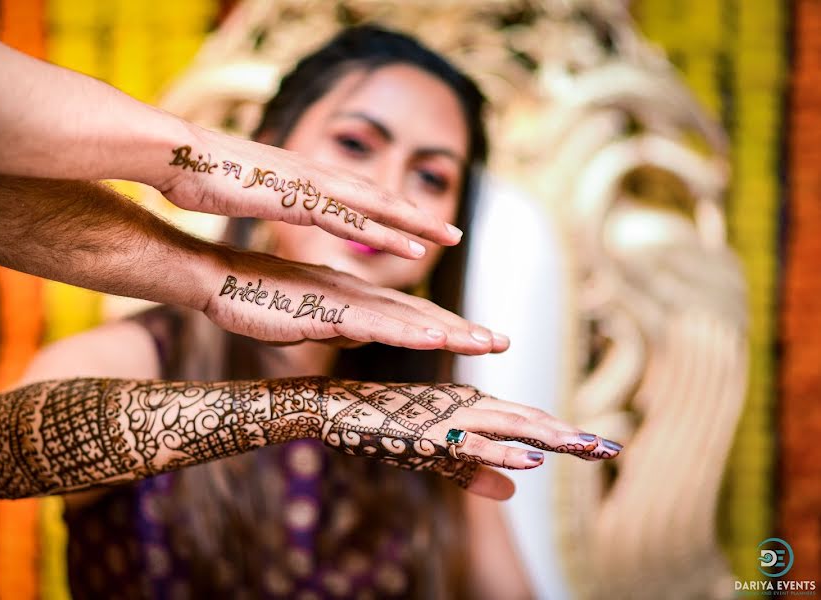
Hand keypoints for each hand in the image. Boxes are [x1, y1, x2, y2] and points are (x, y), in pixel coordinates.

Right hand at [159, 127, 462, 259]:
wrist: (179, 156)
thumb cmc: (209, 176)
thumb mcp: (252, 192)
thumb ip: (277, 198)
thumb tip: (283, 203)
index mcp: (305, 177)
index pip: (357, 196)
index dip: (389, 210)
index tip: (416, 225)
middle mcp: (316, 176)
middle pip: (378, 197)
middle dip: (416, 216)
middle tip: (454, 232)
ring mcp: (311, 184)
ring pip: (376, 205)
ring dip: (414, 222)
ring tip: (448, 238)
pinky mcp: (300, 198)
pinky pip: (352, 219)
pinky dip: (384, 233)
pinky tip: (410, 248)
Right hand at [204, 248, 509, 353]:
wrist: (218, 277)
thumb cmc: (256, 294)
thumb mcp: (306, 314)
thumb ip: (338, 321)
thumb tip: (361, 330)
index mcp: (352, 296)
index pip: (406, 313)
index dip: (444, 325)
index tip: (476, 337)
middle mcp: (357, 294)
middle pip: (419, 314)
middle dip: (463, 329)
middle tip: (503, 340)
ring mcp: (345, 301)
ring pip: (408, 319)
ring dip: (451, 330)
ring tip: (488, 342)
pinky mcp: (327, 310)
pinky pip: (375, 325)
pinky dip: (409, 332)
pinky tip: (437, 339)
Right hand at [313, 380, 623, 499]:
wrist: (338, 407)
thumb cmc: (384, 426)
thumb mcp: (437, 456)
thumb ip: (474, 470)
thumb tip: (514, 488)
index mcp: (472, 409)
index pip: (528, 424)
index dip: (564, 435)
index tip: (600, 448)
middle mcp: (469, 406)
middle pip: (530, 421)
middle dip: (571, 436)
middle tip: (612, 448)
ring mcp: (450, 416)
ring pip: (510, 426)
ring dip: (550, 436)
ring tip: (588, 447)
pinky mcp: (430, 432)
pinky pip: (472, 444)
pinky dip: (502, 450)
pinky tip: (530, 459)